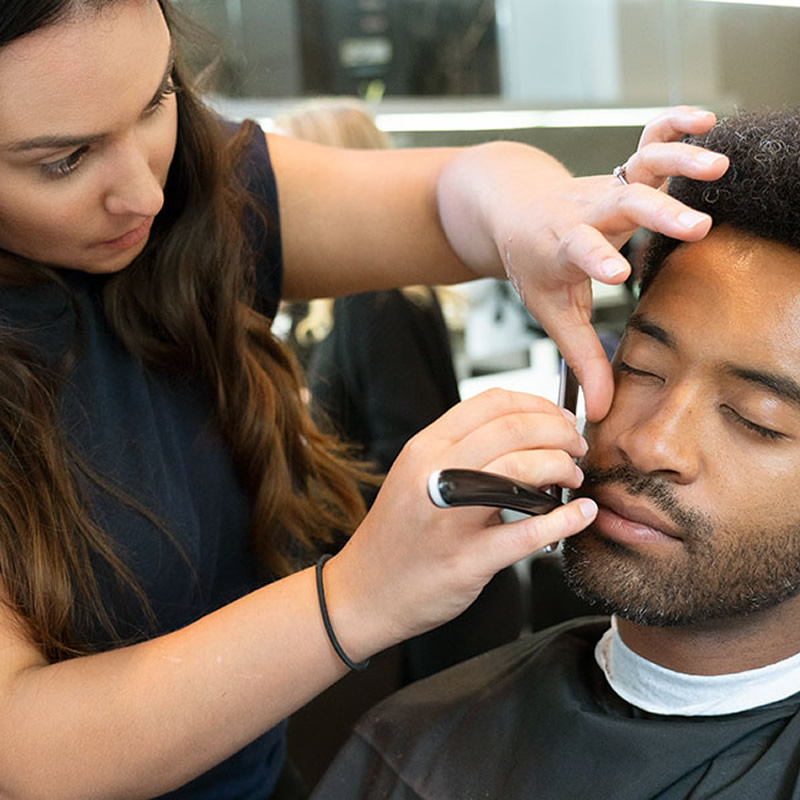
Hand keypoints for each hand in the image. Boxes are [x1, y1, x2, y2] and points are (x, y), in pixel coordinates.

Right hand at [323, 389, 596, 657]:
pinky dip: (565, 520)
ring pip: (522, 469)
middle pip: (514, 429)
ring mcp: (450, 517)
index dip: (537, 404)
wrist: (364, 592)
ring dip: (562, 467)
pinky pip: (527, 533)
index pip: (492, 403)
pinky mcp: (466, 559)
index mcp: (425, 448)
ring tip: (574, 478)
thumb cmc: (398, 533)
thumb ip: (460, 450)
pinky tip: (581, 514)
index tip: (559, 417)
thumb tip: (522, 433)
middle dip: (559, 433)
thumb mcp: (415, 475)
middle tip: (576, 447)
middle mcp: (434, 474)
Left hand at [438, 106, 728, 421]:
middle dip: (658, 212)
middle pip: (620, 205)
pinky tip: (704, 121)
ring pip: (639, 165)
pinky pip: (647, 140)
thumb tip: (600, 413)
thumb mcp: (551, 312)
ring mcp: (603, 187)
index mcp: (560, 248)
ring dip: (676, 161)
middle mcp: (583, 212)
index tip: (619, 275)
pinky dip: (674, 126)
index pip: (579, 252)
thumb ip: (581, 359)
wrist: (511, 209)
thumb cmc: (533, 263)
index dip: (597, 260)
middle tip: (698, 227)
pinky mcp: (619, 170)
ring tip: (716, 166)